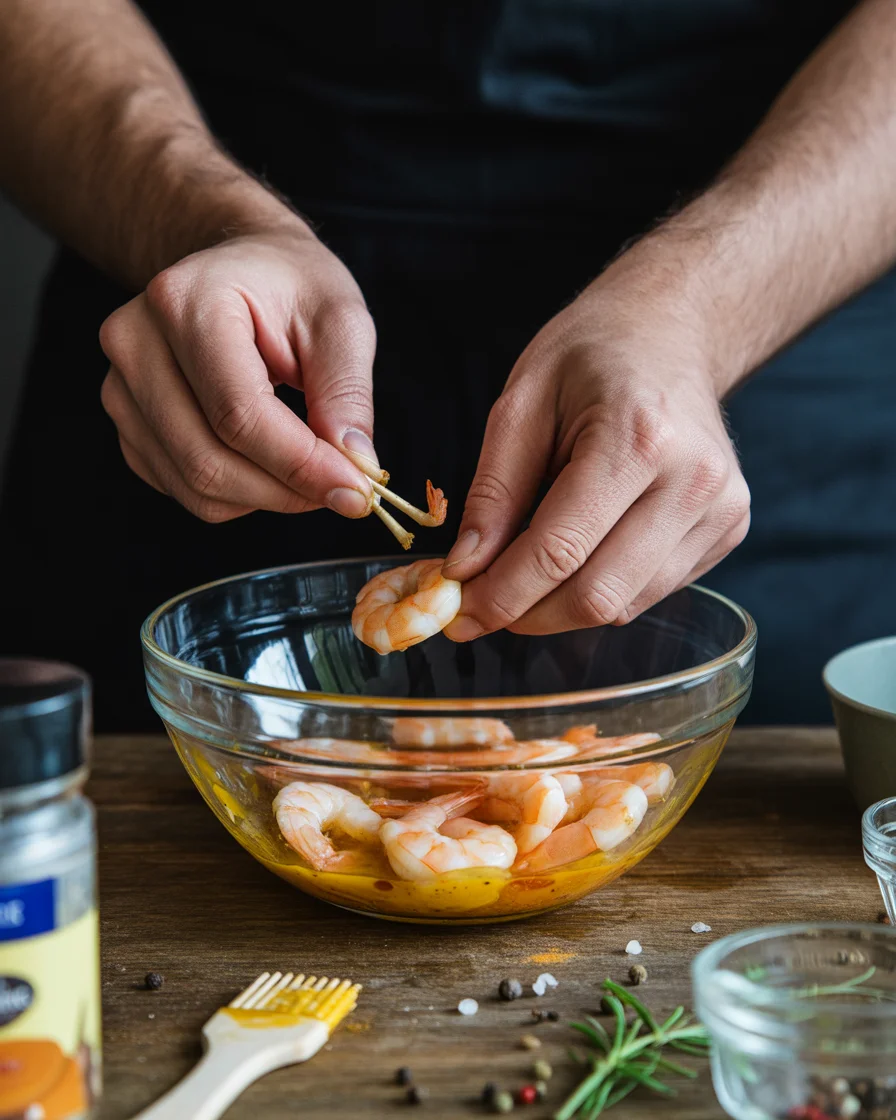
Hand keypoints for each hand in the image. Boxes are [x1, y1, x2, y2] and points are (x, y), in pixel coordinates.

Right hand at [100, 222, 377, 521]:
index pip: (238, 413)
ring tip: (311, 468)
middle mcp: (136, 344)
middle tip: (343, 487)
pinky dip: (239, 495)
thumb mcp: (341, 320)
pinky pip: (184, 490)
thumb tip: (355, 469)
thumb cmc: (291, 287)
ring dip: (267, 496)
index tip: (356, 489)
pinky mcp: (127, 424)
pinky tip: (269, 460)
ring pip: (196, 486)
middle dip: (288, 490)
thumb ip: (348, 393)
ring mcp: (121, 387)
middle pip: (208, 460)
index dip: (301, 463)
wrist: (240, 267)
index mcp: (187, 301)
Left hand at [442, 284, 750, 638]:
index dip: (501, 595)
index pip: (560, 550)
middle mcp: (693, 480)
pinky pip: (650, 592)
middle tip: (479, 608)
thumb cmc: (591, 356)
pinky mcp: (729, 529)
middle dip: (526, 615)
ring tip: (520, 580)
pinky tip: (577, 556)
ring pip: (624, 605)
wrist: (671, 330)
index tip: (455, 614)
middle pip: (597, 595)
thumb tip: (465, 570)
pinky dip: (600, 590)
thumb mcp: (521, 403)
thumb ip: (493, 492)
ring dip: (560, 610)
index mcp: (638, 437)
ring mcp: (721, 509)